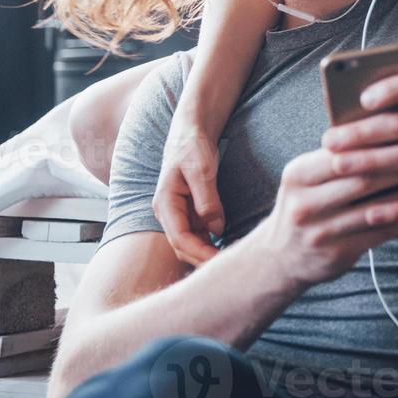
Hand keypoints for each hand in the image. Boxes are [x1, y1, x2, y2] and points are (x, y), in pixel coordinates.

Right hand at [153, 123, 225, 266]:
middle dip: (203, 259)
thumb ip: (207, 199)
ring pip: (191, 244)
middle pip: (183, 247)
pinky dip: (211, 244)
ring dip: (207, 254)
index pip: (179, 238)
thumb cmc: (192, 146)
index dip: (199, 252)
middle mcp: (169, 213)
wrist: (191, 132)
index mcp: (165, 204)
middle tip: (230, 264)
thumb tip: (216, 228)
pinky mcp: (191, 213)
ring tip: (232, 258)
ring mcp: (179, 214)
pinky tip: (228, 246)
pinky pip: (199, 235)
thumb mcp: (201, 170)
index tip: (220, 259)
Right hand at [262, 146, 397, 288]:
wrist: (280, 258)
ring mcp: (319, 232)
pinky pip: (379, 233)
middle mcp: (304, 204)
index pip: (343, 151)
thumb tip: (386, 123)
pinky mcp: (336, 255)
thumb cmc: (306, 203)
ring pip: (376, 208)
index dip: (379, 139)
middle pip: (363, 179)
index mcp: (297, 174)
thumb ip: (338, 156)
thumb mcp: (307, 177)